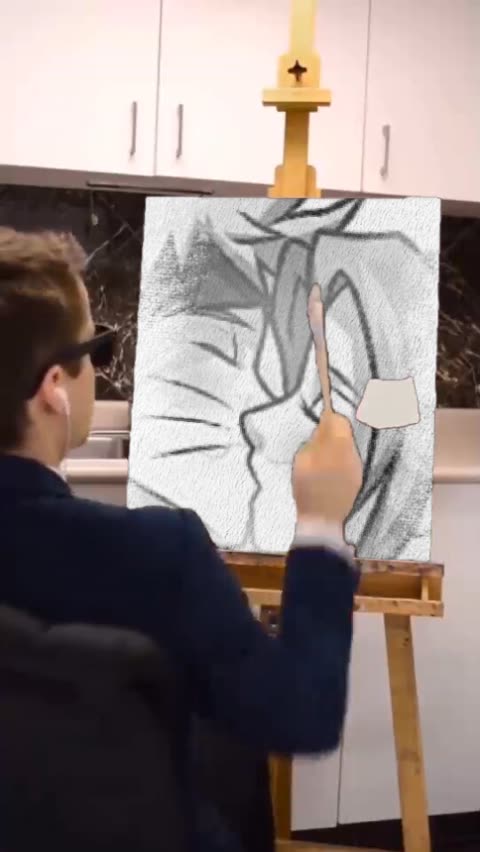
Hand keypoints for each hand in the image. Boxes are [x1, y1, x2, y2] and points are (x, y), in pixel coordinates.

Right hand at [292, 410, 362, 526]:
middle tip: (321, 435)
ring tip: (325, 452)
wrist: (321, 519)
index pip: (339, 422)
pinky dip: (342, 458)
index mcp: (338, 448)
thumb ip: (315, 441)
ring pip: (350, 446)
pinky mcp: (358, 479)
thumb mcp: (303, 461)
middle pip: (347, 433)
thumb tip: (322, 428)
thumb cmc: (307, 490)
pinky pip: (351, 460)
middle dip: (335, 430)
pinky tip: (332, 466)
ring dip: (340, 444)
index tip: (322, 416)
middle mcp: (353, 455)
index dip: (330, 417)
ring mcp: (357, 468)